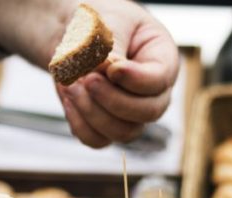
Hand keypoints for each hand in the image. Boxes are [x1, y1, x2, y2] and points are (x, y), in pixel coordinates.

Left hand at [56, 0, 177, 147]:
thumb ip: (111, 47)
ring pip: (123, 132)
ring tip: (72, 85)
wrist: (74, 36)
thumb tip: (108, 70)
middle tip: (86, 79)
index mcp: (162, 60)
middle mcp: (152, 92)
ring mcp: (131, 113)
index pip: (159, 81)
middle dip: (113, 100)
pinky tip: (68, 97)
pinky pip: (97, 140)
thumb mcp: (108, 23)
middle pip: (147, 113)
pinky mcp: (106, 126)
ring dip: (92, 112)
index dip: (135, 80)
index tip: (110, 68)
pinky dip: (79, 123)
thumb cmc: (97, 23)